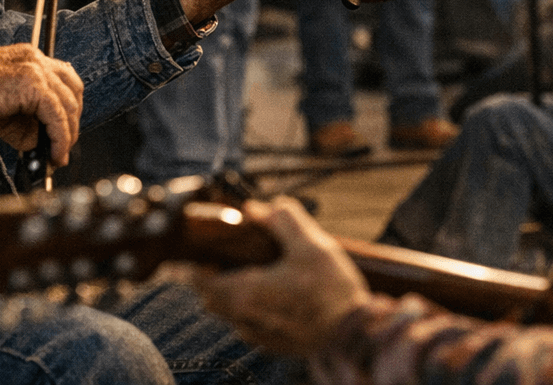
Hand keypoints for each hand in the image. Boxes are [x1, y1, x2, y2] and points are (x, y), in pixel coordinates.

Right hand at [0, 43, 83, 165]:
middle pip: (73, 92)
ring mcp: (36, 68)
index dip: (70, 111)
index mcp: (32, 61)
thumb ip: (26, 125)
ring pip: (68, 104)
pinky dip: (60, 136)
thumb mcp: (3, 111)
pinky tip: (54, 152)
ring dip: (68, 134)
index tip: (64, 136)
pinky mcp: (31, 82)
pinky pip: (56, 113)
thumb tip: (42, 148)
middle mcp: (38, 60)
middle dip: (73, 124)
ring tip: (58, 155)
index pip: (65, 83)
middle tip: (62, 149)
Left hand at [194, 197, 371, 354]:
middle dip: (215, 276)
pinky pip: (249, 324)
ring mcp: (258, 336)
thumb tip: (259, 208)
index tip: (209, 246)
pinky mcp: (274, 345)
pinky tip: (277, 294)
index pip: (199, 280)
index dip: (198, 262)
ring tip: (258, 272)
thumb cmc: (332, 291)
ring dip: (233, 293)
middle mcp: (244, 319)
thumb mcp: (311, 245)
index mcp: (245, 293)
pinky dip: (251, 308)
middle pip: (211, 298)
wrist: (355, 336)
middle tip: (233, 255)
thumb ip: (283, 220)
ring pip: (229, 313)